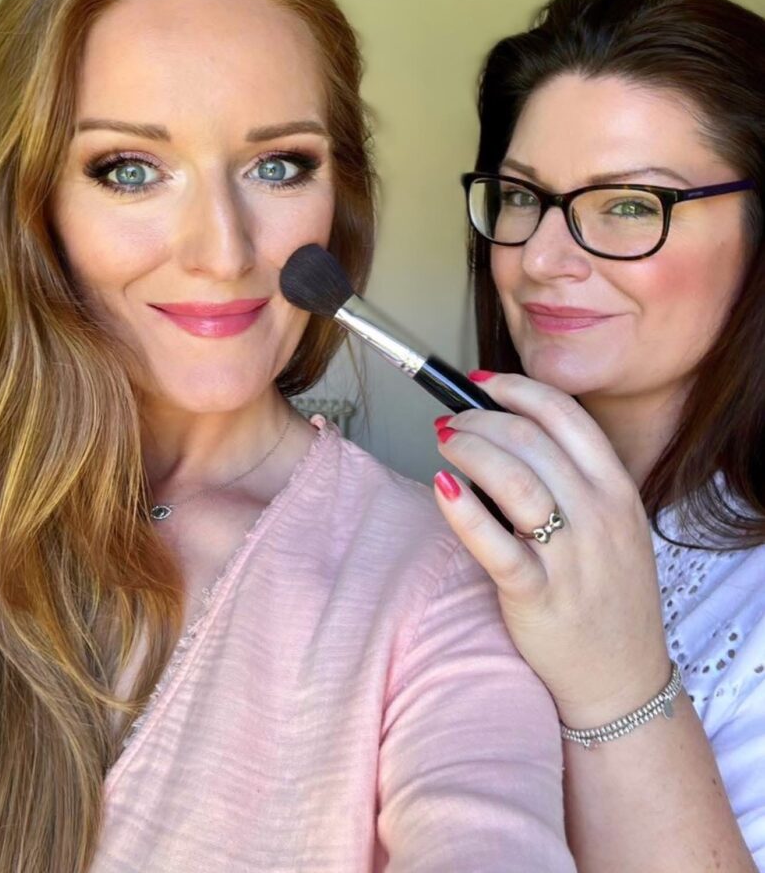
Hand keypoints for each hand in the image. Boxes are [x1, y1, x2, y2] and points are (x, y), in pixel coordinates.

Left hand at [432, 371, 670, 728]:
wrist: (621, 678)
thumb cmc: (605, 594)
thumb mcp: (612, 526)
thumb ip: (575, 480)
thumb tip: (507, 431)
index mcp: (617, 490)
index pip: (564, 415)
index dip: (515, 389)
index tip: (481, 383)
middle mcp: (598, 515)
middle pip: (529, 439)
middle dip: (477, 419)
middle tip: (449, 424)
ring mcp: (570, 556)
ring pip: (512, 478)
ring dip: (468, 449)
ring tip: (443, 445)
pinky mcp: (537, 594)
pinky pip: (494, 542)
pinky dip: (462, 508)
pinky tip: (441, 485)